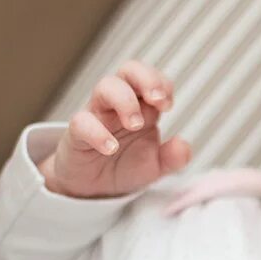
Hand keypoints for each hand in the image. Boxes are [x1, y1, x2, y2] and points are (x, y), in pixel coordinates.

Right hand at [40, 60, 190, 197]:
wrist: (95, 189)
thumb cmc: (126, 166)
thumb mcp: (156, 166)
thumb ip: (173, 158)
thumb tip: (183, 146)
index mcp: (141, 106)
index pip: (151, 78)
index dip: (161, 83)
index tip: (168, 105)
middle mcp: (119, 104)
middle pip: (128, 70)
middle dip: (146, 78)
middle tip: (157, 101)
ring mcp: (97, 115)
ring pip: (105, 87)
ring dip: (124, 101)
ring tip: (135, 125)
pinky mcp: (77, 134)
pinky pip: (82, 122)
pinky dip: (97, 132)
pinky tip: (111, 148)